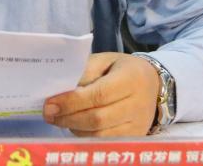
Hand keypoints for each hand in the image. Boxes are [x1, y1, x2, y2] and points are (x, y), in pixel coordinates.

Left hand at [42, 52, 158, 136]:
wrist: (153, 83)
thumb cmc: (122, 69)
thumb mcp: (104, 60)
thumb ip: (84, 72)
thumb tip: (60, 90)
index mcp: (130, 79)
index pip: (98, 95)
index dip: (72, 101)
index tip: (50, 103)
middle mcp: (137, 104)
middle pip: (98, 118)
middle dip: (68, 117)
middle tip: (48, 114)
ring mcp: (138, 124)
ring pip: (100, 134)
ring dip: (74, 128)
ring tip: (59, 119)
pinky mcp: (135, 137)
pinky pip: (105, 142)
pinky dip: (86, 135)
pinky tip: (74, 126)